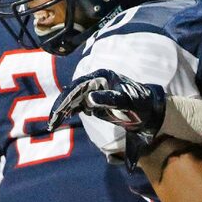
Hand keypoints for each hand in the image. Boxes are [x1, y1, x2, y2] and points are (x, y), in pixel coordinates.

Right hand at [49, 70, 166, 140]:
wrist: (149, 110)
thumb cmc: (140, 103)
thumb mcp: (126, 101)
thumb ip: (109, 99)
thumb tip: (89, 98)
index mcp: (101, 76)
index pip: (79, 86)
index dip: (67, 98)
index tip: (59, 111)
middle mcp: (95, 81)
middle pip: (73, 92)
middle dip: (61, 106)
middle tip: (52, 122)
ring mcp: (94, 91)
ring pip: (73, 99)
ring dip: (63, 111)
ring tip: (53, 124)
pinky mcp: (95, 101)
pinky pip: (78, 105)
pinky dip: (69, 112)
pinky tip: (62, 120)